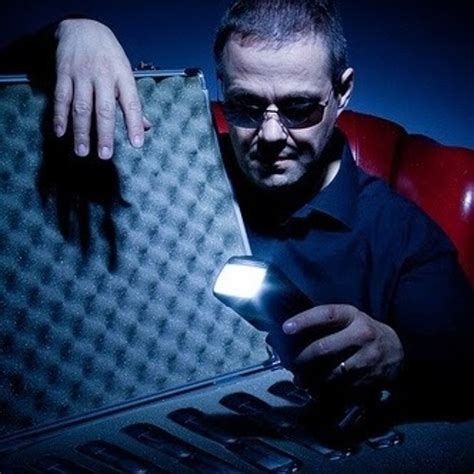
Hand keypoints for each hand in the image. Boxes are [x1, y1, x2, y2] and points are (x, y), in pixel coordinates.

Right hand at [54, 19, 149, 158]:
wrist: (82, 27)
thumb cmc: (109, 56)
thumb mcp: (125, 74)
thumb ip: (133, 102)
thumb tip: (147, 127)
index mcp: (123, 76)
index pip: (132, 103)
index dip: (134, 124)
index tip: (137, 144)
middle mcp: (103, 76)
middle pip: (104, 109)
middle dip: (105, 133)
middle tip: (105, 155)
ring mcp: (82, 74)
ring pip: (81, 107)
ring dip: (81, 131)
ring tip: (82, 151)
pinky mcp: (63, 73)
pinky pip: (61, 98)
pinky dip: (59, 116)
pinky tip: (60, 132)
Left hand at [281, 305, 403, 392]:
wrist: (398, 349)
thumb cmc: (363, 330)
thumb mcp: (350, 318)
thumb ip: (326, 323)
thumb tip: (291, 331)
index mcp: (353, 316)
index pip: (326, 314)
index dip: (304, 320)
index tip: (286, 328)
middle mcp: (361, 335)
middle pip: (323, 348)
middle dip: (302, 358)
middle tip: (292, 363)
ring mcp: (367, 358)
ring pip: (331, 373)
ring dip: (312, 378)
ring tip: (301, 379)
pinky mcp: (370, 379)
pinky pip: (342, 387)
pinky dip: (327, 389)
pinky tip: (319, 388)